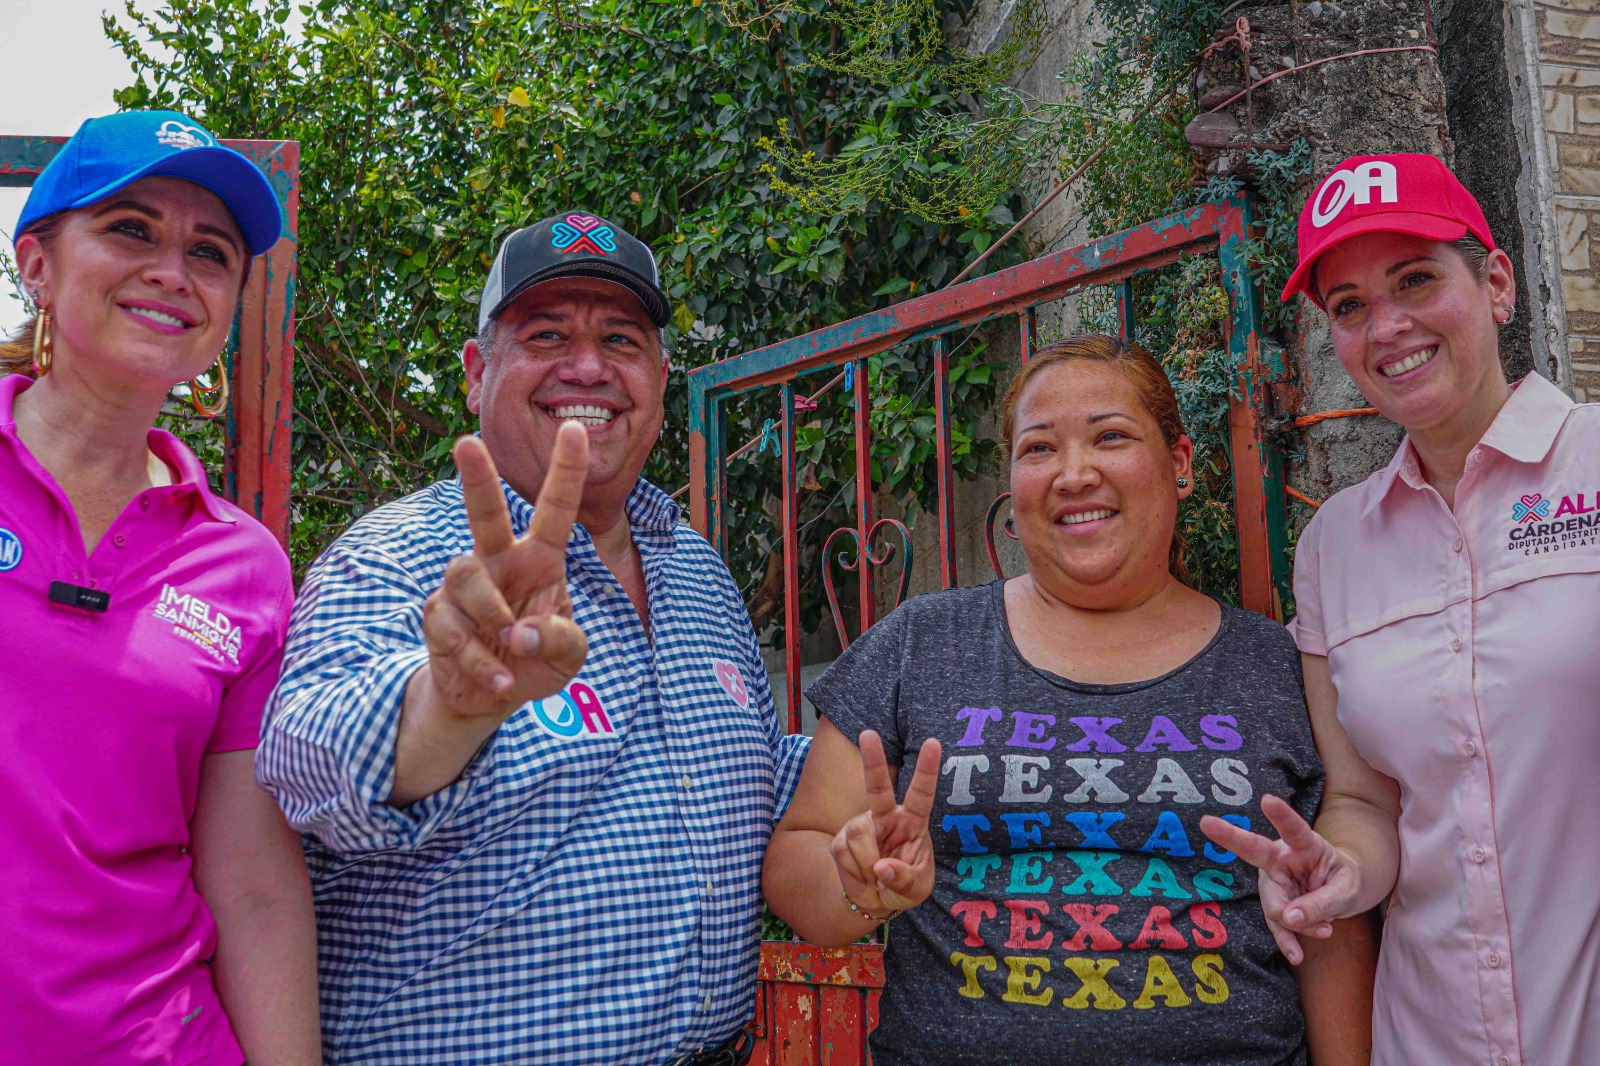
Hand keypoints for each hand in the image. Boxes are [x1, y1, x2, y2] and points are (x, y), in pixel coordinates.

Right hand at [420, 425, 590, 722]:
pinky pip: (452, 627)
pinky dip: (480, 662)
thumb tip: (518, 633)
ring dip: (491, 615)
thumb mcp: (569, 654)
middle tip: (467, 442)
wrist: (492, 698)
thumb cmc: (537, 660)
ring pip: (465, 574)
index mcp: (540, 559)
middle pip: (485, 512)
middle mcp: (499, 561)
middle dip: (476, 478)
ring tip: (510, 649)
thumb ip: (559, 639)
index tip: (574, 428)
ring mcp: (465, 587)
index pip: (556, 509)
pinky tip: (498, 682)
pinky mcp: (438, 616)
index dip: (567, 470)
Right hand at [831, 730, 941, 917]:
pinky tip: (862, 876)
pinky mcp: (840, 839)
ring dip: (865, 865)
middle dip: (873, 760)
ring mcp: (861, 825)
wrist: (876, 901)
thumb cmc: (905, 886)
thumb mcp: (916, 888)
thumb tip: (881, 867)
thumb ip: (903, 878)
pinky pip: (841, 851)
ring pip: (856, 834)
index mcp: (913, 821)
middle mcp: (886, 817)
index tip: (933, 743)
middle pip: (877, 786)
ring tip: (875, 879)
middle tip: (868, 733)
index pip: (921, 792)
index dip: (926, 769)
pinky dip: (853, 872)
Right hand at [1199, 795, 1364, 964]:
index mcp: (1304, 844)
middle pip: (1254, 849)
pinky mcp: (1275, 905)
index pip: (1293, 828)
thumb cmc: (1345, 881)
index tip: (1267, 800)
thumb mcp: (1346, 890)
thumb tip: (1289, 918)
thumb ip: (1322, 902)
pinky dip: (1288, 940)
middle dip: (1230, 836)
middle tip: (1206, 822)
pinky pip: (1276, 925)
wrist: (1343, 895)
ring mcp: (1274, 882)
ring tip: (1326, 930)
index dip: (1281, 815)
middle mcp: (1281, 858)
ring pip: (1273, 904)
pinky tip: (1297, 954)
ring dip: (1298, 922)